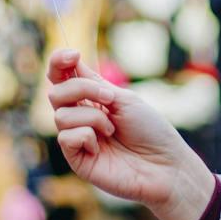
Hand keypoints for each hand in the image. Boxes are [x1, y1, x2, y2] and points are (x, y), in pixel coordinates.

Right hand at [44, 49, 211, 219]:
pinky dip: (88, 137)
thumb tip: (70, 63)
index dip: (60, 62)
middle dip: (82, 89)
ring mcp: (76, 138)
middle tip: (110, 100)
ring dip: (93, 118)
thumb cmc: (150, 130)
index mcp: (92, 99)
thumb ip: (93, 83)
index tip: (74, 54)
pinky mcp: (76, 158)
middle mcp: (80, 116)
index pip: (63, 76)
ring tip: (113, 130)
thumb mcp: (123, 99)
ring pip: (61, 115)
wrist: (164, 164)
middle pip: (56, 92)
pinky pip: (66, 137)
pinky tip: (102, 148)